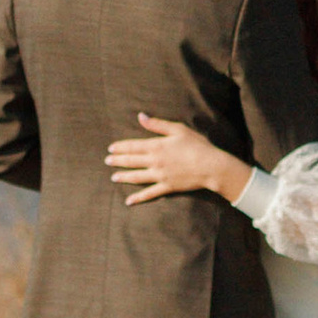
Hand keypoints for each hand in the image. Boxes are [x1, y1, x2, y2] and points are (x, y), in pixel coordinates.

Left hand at [105, 110, 252, 205]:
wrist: (211, 166)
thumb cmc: (196, 145)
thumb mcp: (177, 129)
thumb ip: (157, 124)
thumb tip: (140, 116)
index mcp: (156, 146)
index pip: (133, 146)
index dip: (120, 147)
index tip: (110, 148)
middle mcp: (154, 162)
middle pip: (131, 161)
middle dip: (118, 161)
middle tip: (107, 161)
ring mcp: (160, 176)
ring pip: (136, 177)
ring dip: (123, 177)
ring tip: (113, 177)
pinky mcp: (167, 187)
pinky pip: (149, 194)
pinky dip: (138, 198)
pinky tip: (129, 201)